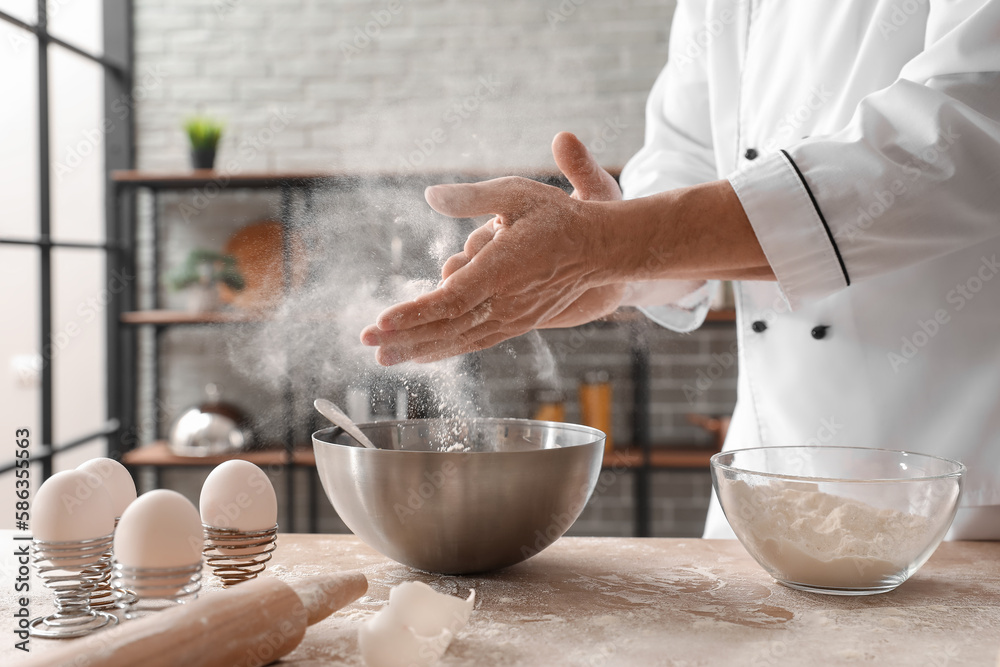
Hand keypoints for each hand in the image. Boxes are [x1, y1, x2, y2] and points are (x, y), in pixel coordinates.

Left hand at [361, 132, 622, 364]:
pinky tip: (424, 354)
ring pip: (459, 340)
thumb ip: (470, 197)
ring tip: (385, 358)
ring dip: (419, 349)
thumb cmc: (559, 218)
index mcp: (501, 271)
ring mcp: (512, 318)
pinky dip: (446, 349)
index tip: (381, 321)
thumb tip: (429, 195)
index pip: (450, 300)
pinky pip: (475, 341)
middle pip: (446, 327)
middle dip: (404, 337)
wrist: (602, 250)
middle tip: (368, 344)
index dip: (413, 313)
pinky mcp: (517, 324)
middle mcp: (504, 302)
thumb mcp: (515, 194)